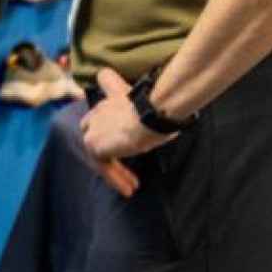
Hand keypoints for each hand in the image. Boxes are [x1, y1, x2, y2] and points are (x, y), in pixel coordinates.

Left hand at [80, 69, 172, 194]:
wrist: (152, 114)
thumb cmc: (163, 108)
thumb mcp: (161, 102)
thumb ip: (159, 106)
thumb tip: (179, 106)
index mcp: (116, 94)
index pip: (104, 84)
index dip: (106, 100)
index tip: (109, 113)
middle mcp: (100, 107)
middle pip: (92, 127)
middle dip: (106, 146)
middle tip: (122, 165)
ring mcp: (94, 126)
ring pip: (99, 152)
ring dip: (115, 170)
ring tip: (131, 184)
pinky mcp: (93, 143)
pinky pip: (102, 165)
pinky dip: (115, 178)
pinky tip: (128, 187)